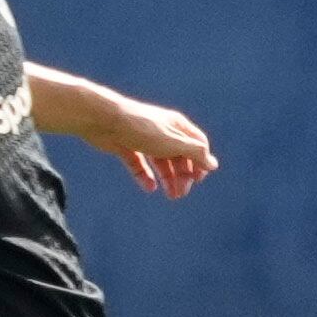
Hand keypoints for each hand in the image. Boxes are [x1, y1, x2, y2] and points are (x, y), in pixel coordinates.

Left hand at [77, 96, 218, 198]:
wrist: (104, 119)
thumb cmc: (142, 128)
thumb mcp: (174, 142)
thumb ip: (195, 153)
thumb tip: (213, 165)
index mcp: (177, 126)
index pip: (197, 144)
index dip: (201, 162)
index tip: (198, 180)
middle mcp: (163, 132)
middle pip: (179, 156)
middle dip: (183, 175)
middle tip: (180, 194)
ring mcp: (144, 139)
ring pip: (161, 162)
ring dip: (168, 179)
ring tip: (171, 196)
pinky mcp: (127, 146)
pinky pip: (140, 164)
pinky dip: (146, 176)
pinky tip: (149, 188)